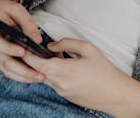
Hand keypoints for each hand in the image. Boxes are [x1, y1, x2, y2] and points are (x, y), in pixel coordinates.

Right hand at [0, 0, 46, 82]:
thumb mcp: (13, 8)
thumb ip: (26, 22)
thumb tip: (37, 40)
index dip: (9, 48)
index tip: (23, 51)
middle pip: (4, 63)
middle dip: (23, 71)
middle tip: (39, 74)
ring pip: (7, 70)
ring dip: (23, 77)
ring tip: (40, 78)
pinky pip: (8, 70)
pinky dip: (20, 75)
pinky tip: (33, 76)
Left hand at [22, 38, 139, 116]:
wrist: (116, 94)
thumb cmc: (105, 72)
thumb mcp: (88, 49)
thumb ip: (67, 44)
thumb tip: (51, 46)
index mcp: (65, 71)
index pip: (37, 64)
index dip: (28, 55)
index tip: (23, 46)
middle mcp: (60, 84)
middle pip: (37, 71)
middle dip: (33, 60)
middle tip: (32, 48)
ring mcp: (62, 92)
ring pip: (44, 77)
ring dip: (44, 67)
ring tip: (52, 55)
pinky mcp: (66, 96)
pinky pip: (53, 83)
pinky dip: (52, 74)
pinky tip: (62, 66)